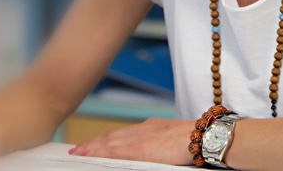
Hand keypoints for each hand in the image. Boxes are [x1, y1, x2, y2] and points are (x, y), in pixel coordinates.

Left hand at [69, 117, 193, 164]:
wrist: (204, 135)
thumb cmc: (196, 139)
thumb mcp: (173, 140)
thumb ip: (159, 145)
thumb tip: (153, 153)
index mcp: (152, 127)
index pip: (123, 133)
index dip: (107, 138)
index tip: (95, 143)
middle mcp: (143, 129)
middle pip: (113, 136)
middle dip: (95, 142)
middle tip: (78, 148)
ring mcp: (141, 137)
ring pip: (110, 141)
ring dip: (93, 147)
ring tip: (79, 152)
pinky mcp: (140, 148)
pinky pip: (114, 150)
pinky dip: (100, 152)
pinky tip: (91, 155)